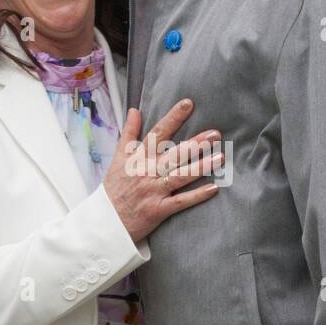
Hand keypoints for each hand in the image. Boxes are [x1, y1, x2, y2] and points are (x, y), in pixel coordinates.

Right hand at [103, 100, 222, 242]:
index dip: (173, 118)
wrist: (105, 221)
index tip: (188, 104)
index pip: (157, 133)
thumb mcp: (117, 158)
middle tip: (215, 134)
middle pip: (174, 154)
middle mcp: (147, 172)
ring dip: (201, 167)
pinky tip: (213, 188)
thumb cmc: (114, 188)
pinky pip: (180, 201)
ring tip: (220, 157)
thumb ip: (128, 133)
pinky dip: (196, 196)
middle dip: (196, 143)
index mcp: (138, 158)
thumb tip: (135, 110)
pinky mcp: (158, 210)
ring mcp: (153, 191)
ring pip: (180, 175)